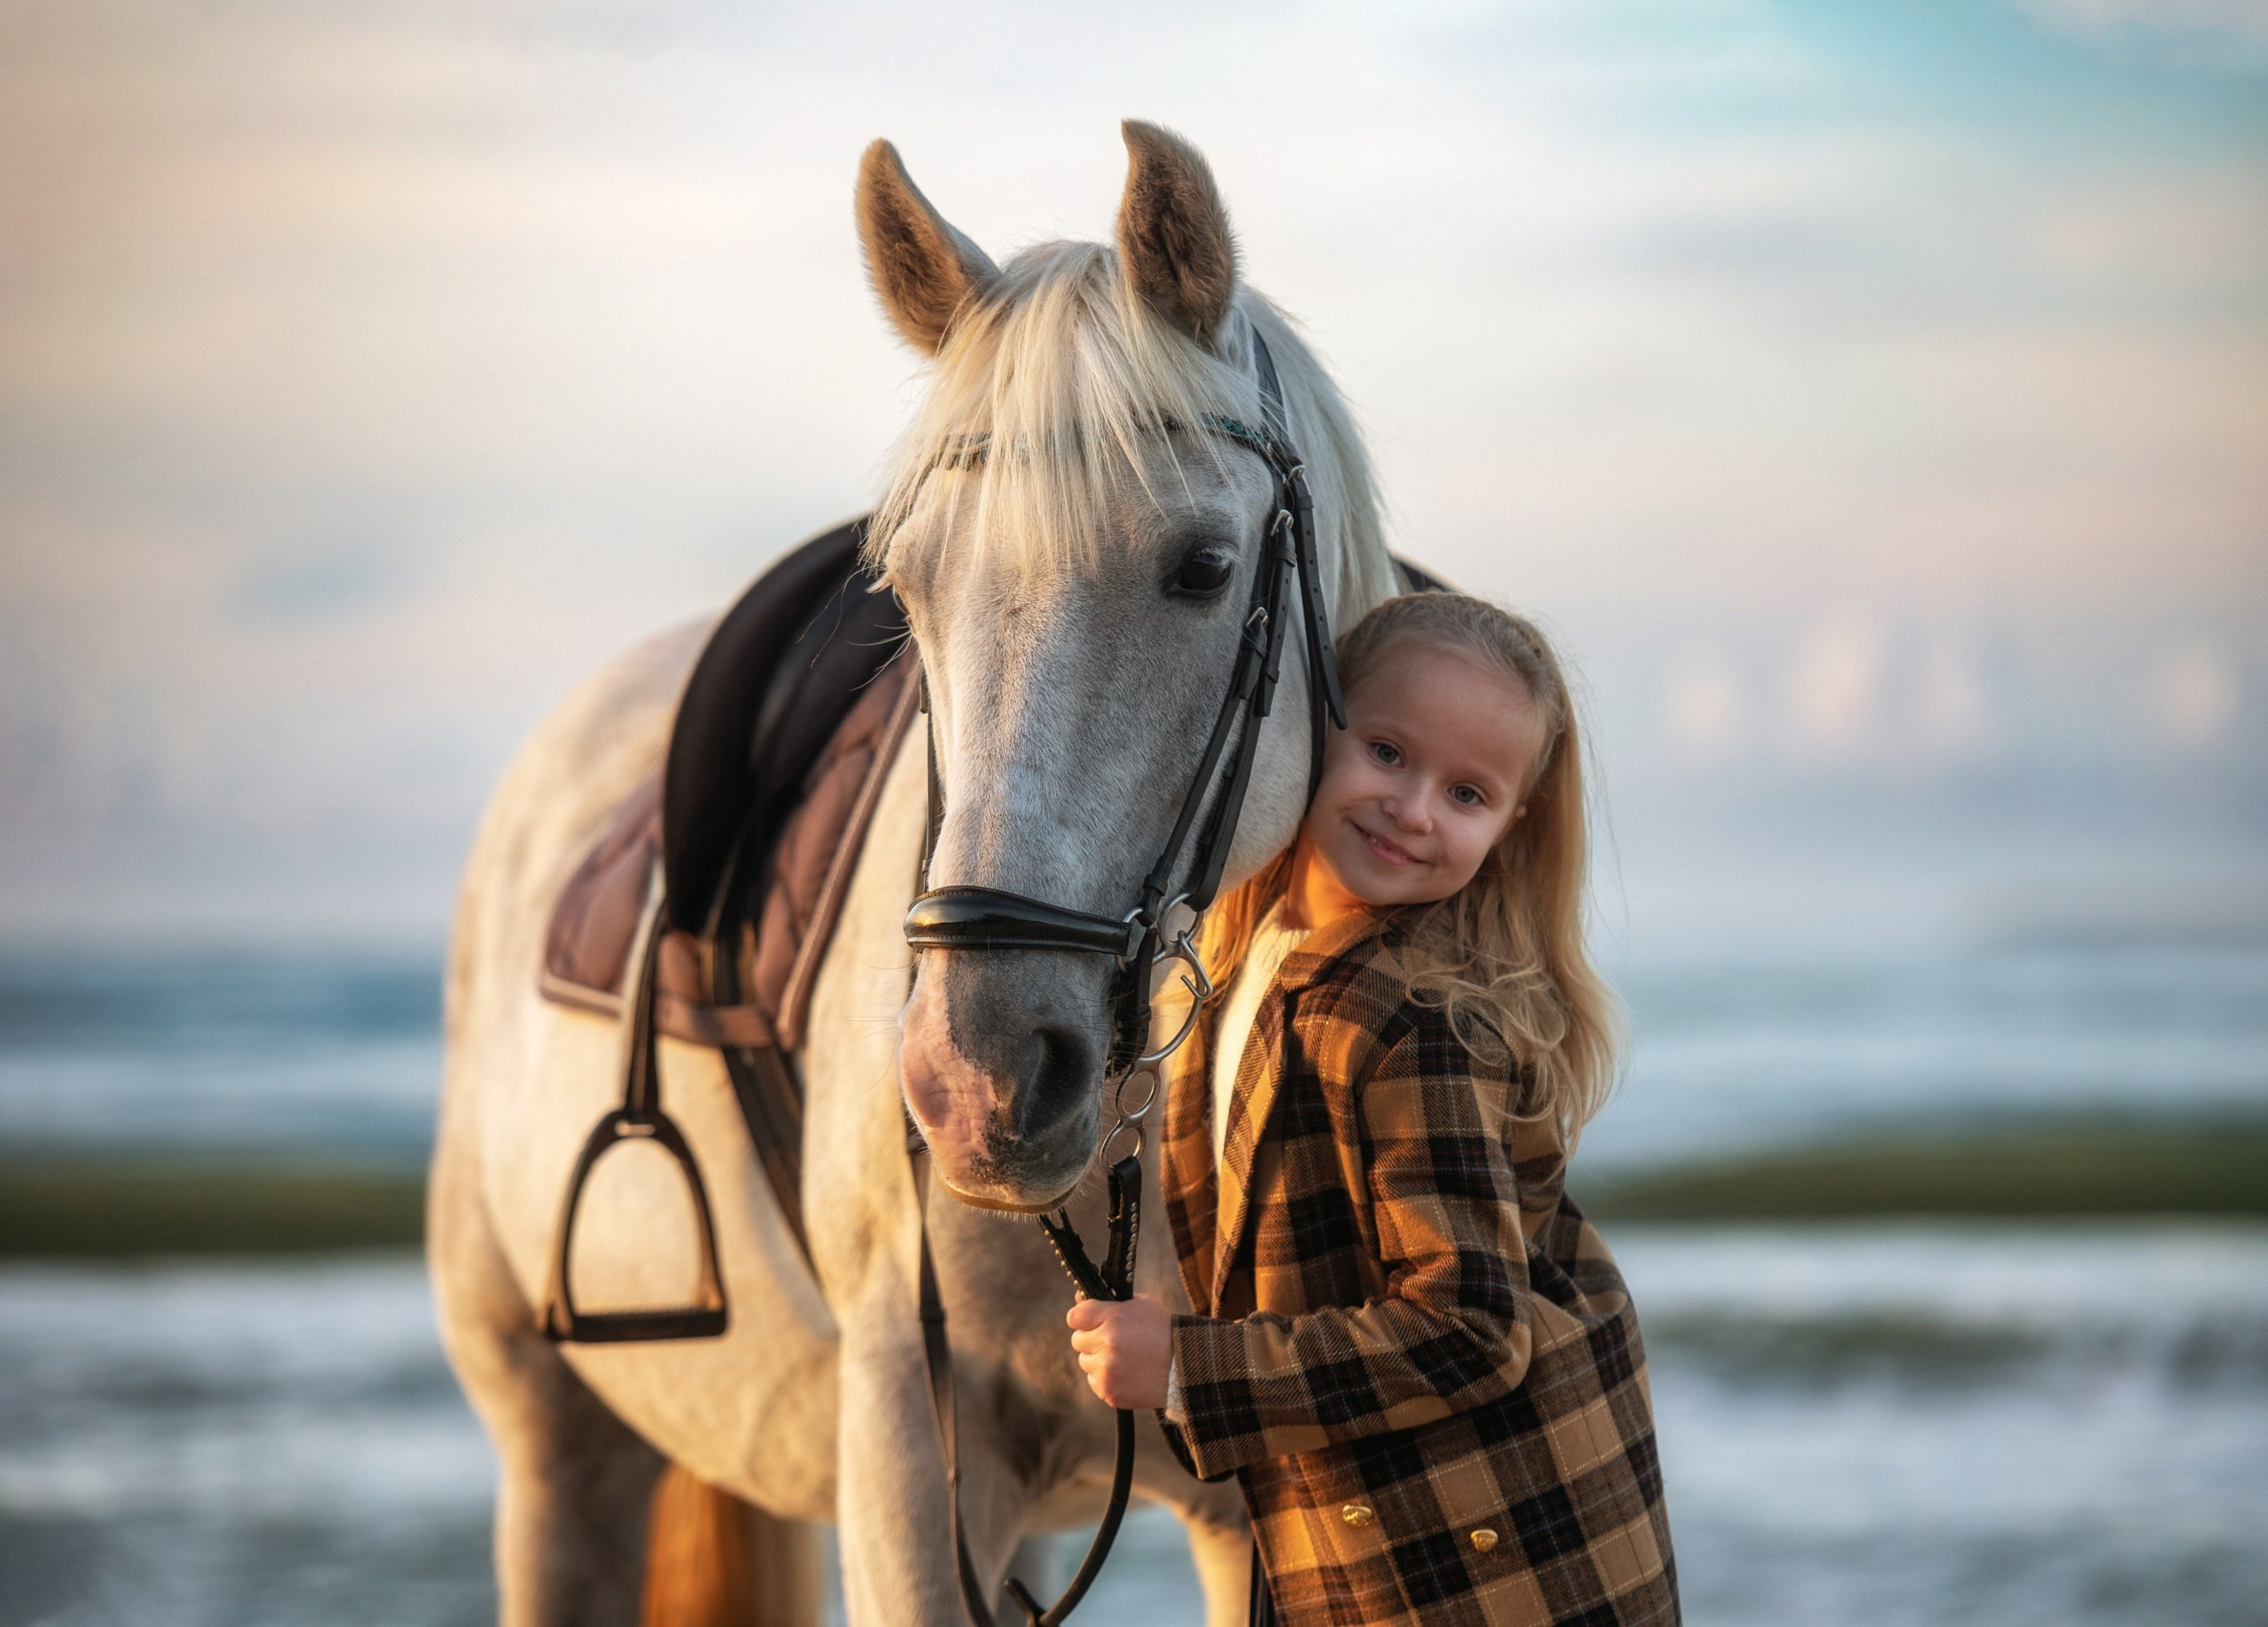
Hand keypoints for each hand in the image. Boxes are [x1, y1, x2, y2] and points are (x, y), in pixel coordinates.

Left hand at [1065, 1294, 1171, 1409]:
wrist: (1185, 1368)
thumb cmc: (1164, 1332)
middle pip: (1078, 1340)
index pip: (1075, 1316)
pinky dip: (1106, 1378)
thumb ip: (1111, 1300)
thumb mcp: (1143, 1305)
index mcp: (1114, 1319)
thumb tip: (1080, 1297)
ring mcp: (1106, 1370)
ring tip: (1124, 1358)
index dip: (1084, 1317)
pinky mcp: (1108, 1391)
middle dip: (1092, 1339)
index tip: (1091, 1320)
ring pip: (1085, 1362)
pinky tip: (1126, 1373)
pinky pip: (1094, 1381)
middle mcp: (1107, 1344)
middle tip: (1113, 1341)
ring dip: (1098, 1359)